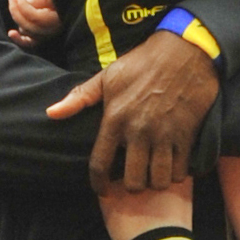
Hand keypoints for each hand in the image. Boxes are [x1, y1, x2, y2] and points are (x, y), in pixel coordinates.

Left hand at [7, 0, 61, 47]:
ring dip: (19, 17)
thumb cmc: (62, 0)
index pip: (35, 17)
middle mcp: (52, 33)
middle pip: (28, 26)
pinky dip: (19, 39)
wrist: (70, 9)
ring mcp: (46, 38)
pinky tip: (11, 33)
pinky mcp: (41, 40)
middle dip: (16, 11)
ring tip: (18, 3)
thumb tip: (24, 1)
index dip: (23, 6)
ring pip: (25, 30)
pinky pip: (28, 43)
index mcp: (58, 21)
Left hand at [47, 30, 218, 194]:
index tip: (103, 191)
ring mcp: (165, 134)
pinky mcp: (188, 134)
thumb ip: (80, 97)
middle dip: (133, 185)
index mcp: (115, 118)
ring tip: (154, 173)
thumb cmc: (142, 62)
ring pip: (159, 180)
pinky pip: (183, 170)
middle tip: (135, 178)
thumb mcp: (108, 76)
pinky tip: (173, 165)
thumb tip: (51, 113)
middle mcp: (139, 131)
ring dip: (156, 181)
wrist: (184, 49)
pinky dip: (178, 173)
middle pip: (133, 181)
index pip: (100, 165)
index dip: (99, 184)